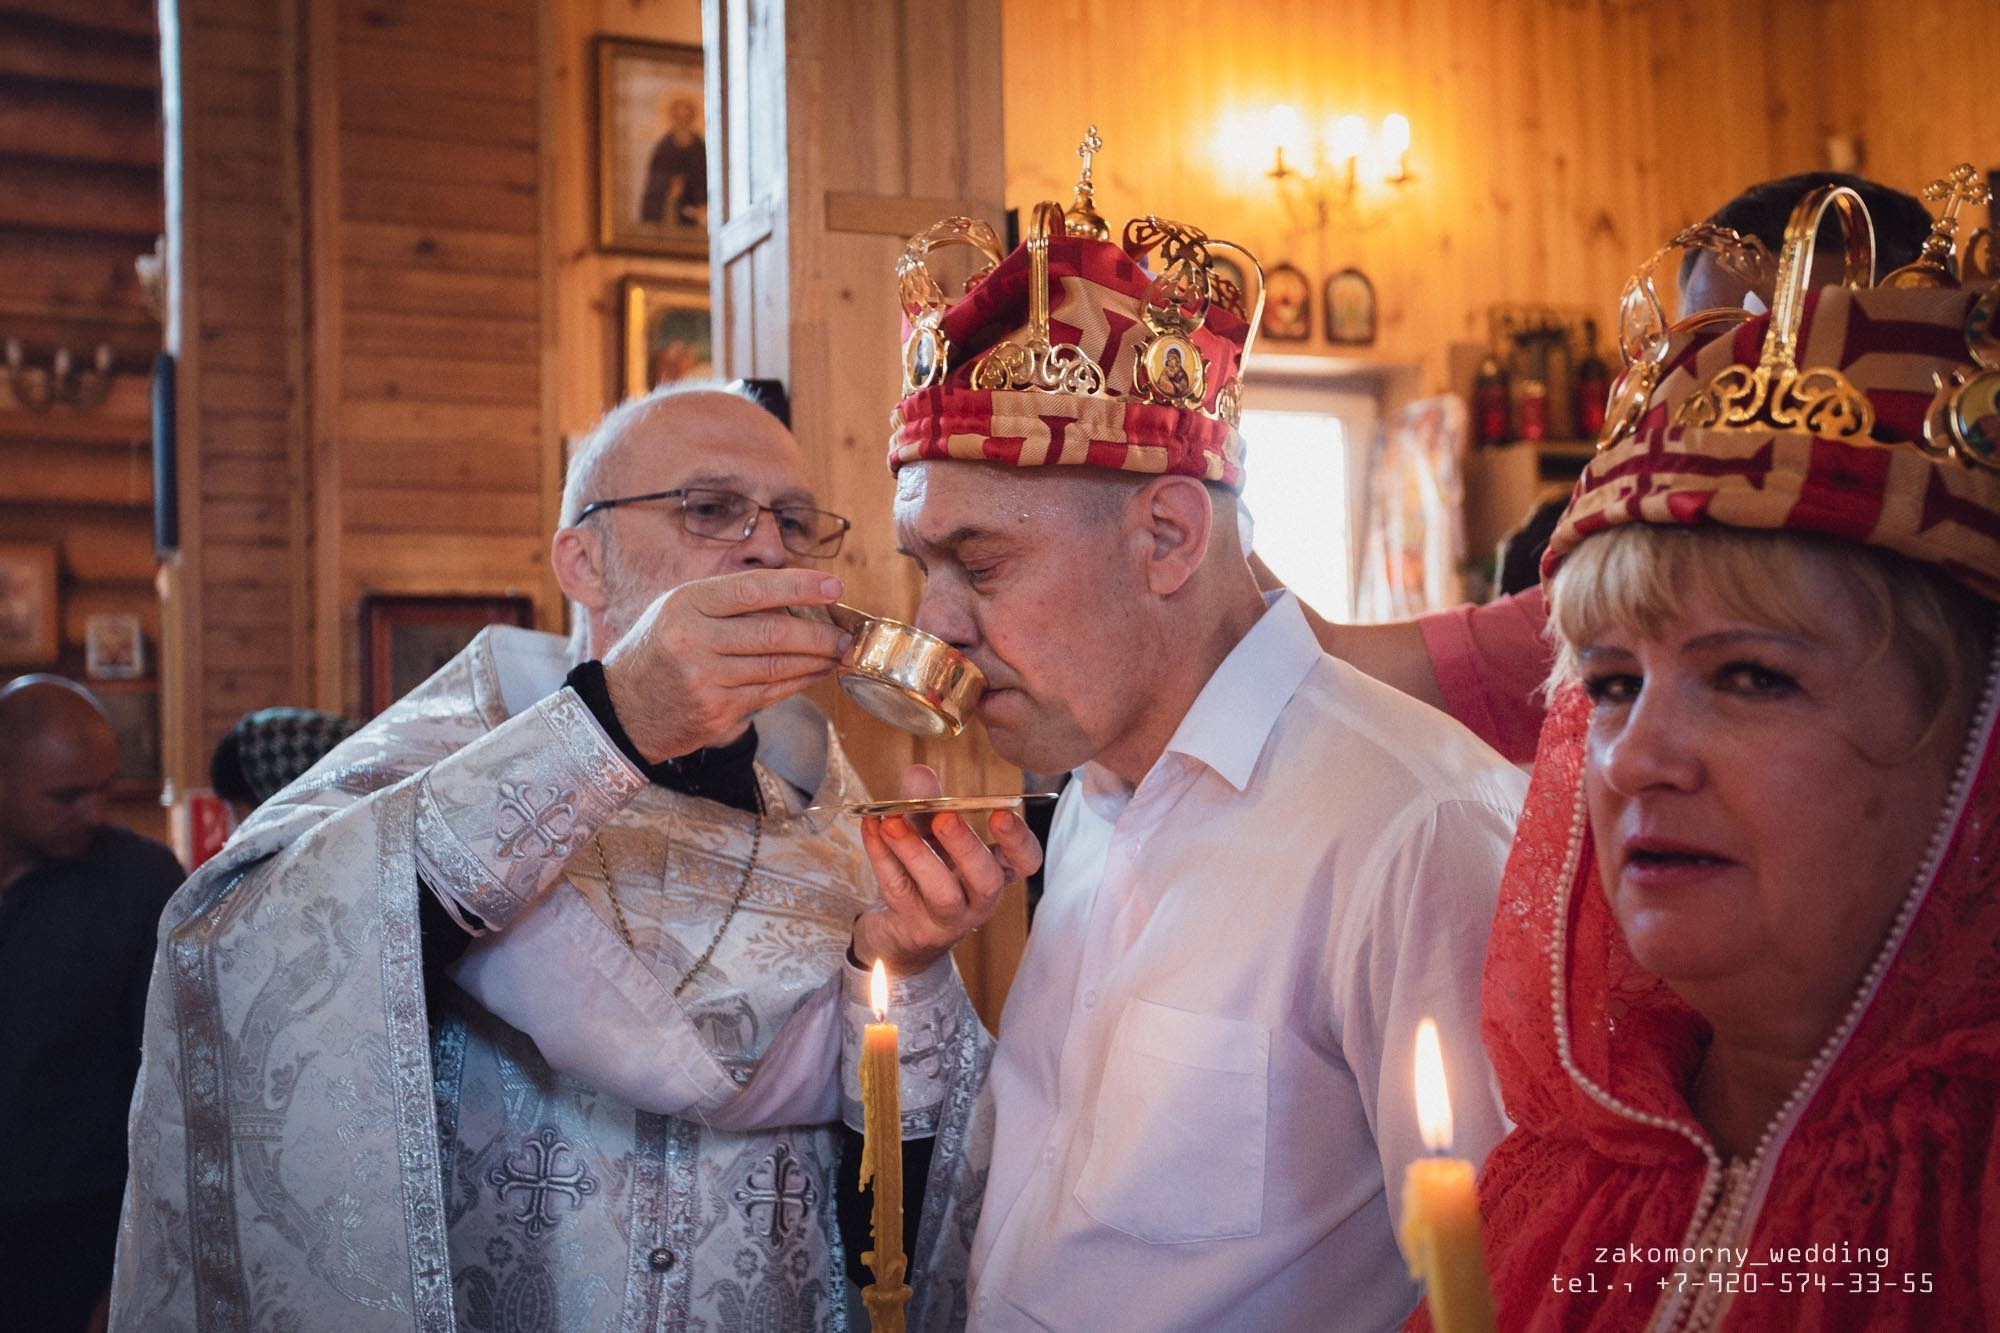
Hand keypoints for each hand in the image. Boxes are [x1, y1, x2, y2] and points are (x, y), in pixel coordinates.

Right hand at [600, 568, 849, 761]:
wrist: (621, 708)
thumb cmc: (658, 649)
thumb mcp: (679, 610)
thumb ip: (728, 600)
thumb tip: (793, 595)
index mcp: (687, 604)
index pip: (753, 589)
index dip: (799, 587)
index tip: (834, 587)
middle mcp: (694, 640)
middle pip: (773, 634)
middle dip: (819, 635)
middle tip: (845, 634)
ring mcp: (705, 680)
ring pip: (777, 667)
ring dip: (816, 661)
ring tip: (837, 653)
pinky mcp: (716, 712)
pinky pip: (769, 694)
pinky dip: (798, 682)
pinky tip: (814, 674)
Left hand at [852, 764, 1043, 974]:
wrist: (897, 930)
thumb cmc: (924, 874)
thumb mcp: (929, 835)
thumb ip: (927, 804)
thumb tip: (918, 773)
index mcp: (996, 871)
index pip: (1025, 861)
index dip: (1019, 840)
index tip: (1001, 812)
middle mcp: (979, 900)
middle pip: (986, 881)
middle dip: (966, 846)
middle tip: (945, 816)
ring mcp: (949, 921)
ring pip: (941, 892)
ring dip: (916, 853)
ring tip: (892, 822)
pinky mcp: (915, 929)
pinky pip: (900, 891)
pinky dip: (882, 857)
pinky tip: (871, 828)